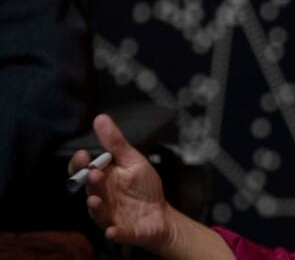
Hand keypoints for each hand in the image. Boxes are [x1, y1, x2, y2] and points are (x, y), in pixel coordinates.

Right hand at [68, 114, 173, 251]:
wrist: (160, 213)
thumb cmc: (143, 186)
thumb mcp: (132, 160)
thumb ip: (115, 143)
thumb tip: (100, 118)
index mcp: (102, 179)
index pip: (82, 171)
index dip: (79, 165)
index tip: (83, 155)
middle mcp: (101, 197)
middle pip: (90, 190)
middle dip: (90, 182)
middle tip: (93, 173)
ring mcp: (110, 215)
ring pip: (98, 212)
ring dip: (96, 207)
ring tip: (95, 200)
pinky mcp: (123, 231)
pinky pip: (115, 232)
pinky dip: (114, 232)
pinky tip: (112, 231)